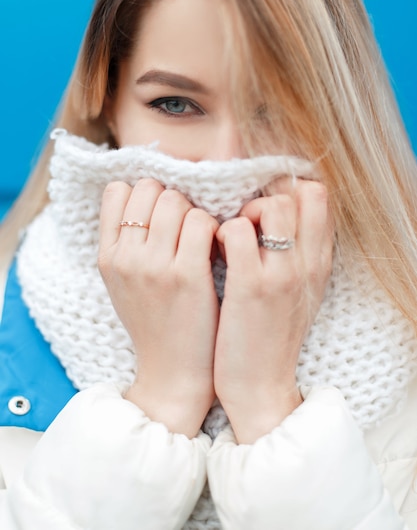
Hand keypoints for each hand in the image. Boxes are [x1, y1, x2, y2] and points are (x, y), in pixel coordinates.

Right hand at [98, 179, 219, 436]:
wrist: (172, 373)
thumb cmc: (154, 323)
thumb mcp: (122, 283)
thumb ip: (126, 242)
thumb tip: (140, 197)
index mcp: (107, 256)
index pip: (118, 191)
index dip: (145, 194)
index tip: (161, 211)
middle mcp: (125, 257)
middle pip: (149, 188)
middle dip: (172, 198)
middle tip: (186, 223)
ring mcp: (155, 266)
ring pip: (175, 201)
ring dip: (194, 211)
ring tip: (201, 235)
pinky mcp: (188, 276)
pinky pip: (201, 222)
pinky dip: (213, 226)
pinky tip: (216, 245)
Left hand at [215, 179, 332, 442]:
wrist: (261, 388)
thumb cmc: (269, 336)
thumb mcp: (296, 293)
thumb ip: (294, 254)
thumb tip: (269, 215)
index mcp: (319, 262)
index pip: (317, 196)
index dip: (284, 191)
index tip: (259, 209)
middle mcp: (308, 263)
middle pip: (299, 193)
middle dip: (263, 197)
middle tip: (242, 222)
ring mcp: (282, 274)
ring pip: (271, 206)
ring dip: (242, 212)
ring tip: (226, 237)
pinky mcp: (251, 287)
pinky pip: (236, 231)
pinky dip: (218, 233)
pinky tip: (211, 253)